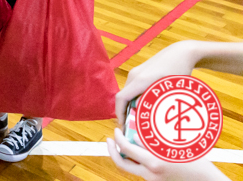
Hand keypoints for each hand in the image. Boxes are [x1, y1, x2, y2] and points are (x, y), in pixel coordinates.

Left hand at [106, 129, 227, 180]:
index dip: (117, 137)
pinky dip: (137, 161)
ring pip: (131, 167)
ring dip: (125, 155)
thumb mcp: (174, 146)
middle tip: (109, 140)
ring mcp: (153, 180)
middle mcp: (150, 173)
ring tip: (126, 142)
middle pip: (121, 164)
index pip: (125, 148)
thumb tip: (136, 134)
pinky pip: (141, 171)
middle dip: (112, 151)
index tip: (117, 130)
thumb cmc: (196, 162)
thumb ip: (153, 141)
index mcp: (153, 163)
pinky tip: (141, 151)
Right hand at [116, 41, 199, 124]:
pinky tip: (147, 104)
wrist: (182, 53)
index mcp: (140, 80)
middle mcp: (134, 75)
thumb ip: (155, 102)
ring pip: (128, 92)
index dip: (119, 113)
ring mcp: (136, 72)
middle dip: (125, 112)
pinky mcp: (140, 71)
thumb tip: (140, 112)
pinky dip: (135, 98)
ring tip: (141, 116)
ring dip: (131, 105)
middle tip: (134, 126)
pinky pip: (133, 87)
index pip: (121, 98)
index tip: (124, 126)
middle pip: (123, 96)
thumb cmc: (180, 72)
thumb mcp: (170, 90)